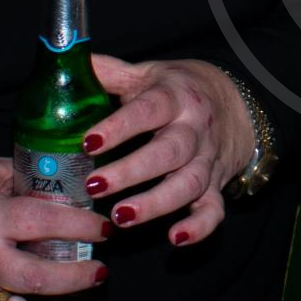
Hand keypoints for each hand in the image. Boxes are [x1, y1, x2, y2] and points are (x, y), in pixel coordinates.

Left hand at [83, 56, 254, 242]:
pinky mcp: (216, 185)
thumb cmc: (177, 90)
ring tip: (120, 217)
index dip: (120, 127)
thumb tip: (65, 61)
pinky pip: (214, 210)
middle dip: (132, 172)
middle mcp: (194, 129)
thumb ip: (108, 72)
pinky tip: (175, 239)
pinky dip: (199, 227)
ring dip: (156, 203)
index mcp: (175, 97)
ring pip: (189, 184)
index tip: (89, 142)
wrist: (234, 103)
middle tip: (94, 186)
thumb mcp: (146, 74)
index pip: (149, 110)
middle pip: (168, 152)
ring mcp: (207, 160)